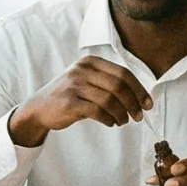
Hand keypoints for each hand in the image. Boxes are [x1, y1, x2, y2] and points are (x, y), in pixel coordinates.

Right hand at [7, 57, 151, 147]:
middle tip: (138, 116)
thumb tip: (139, 97)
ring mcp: (74, 85)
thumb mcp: (85, 81)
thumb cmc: (68, 96)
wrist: (39, 108)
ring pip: (110, 100)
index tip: (148, 103)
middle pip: (119, 86)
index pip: (123, 73)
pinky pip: (97, 111)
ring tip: (123, 121)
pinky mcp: (69, 102)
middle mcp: (82, 70)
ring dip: (122, 114)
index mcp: (90, 62)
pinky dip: (109, 119)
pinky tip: (111, 123)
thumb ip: (107, 83)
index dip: (139, 89)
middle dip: (133, 103)